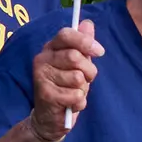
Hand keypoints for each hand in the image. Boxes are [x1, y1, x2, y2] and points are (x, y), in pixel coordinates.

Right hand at [28, 22, 99, 141]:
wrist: (49, 117)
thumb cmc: (66, 87)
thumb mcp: (77, 64)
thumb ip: (82, 44)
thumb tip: (88, 23)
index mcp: (50, 48)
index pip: (66, 34)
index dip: (86, 42)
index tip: (100, 52)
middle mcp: (42, 60)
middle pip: (76, 57)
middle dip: (89, 71)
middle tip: (86, 80)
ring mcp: (41, 77)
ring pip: (78, 78)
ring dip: (83, 89)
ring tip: (73, 93)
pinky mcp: (46, 95)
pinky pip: (76, 95)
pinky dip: (79, 102)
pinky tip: (70, 104)